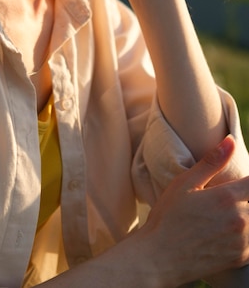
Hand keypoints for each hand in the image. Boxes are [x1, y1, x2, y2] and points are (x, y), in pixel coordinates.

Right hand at [140, 136, 248, 285]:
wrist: (159, 257)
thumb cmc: (168, 217)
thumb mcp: (185, 183)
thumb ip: (211, 162)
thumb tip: (231, 141)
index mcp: (227, 197)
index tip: (242, 182)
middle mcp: (240, 219)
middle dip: (245, 196)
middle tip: (224, 199)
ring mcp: (242, 241)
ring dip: (246, 215)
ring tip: (226, 213)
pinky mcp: (240, 258)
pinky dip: (247, 234)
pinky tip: (231, 230)